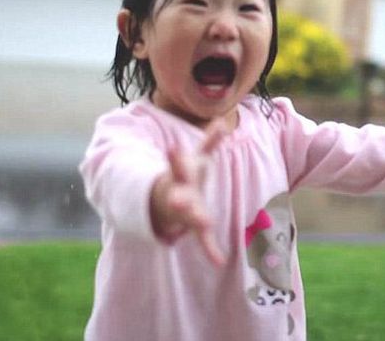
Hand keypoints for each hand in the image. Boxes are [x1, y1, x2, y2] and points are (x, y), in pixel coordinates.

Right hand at [150, 120, 226, 265]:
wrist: (163, 202)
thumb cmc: (185, 177)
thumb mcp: (196, 159)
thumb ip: (209, 143)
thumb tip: (221, 123)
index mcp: (180, 176)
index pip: (177, 165)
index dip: (175, 157)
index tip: (171, 147)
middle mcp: (179, 195)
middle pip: (178, 195)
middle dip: (178, 198)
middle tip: (177, 201)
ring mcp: (184, 213)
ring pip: (188, 218)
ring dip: (195, 221)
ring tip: (205, 225)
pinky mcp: (192, 226)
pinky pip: (201, 241)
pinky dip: (211, 250)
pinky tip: (219, 261)